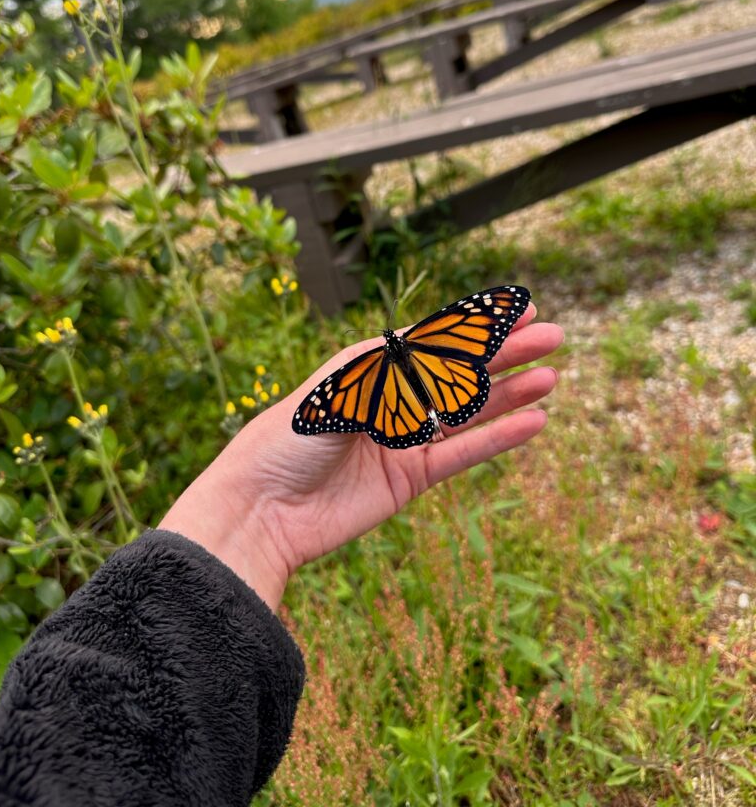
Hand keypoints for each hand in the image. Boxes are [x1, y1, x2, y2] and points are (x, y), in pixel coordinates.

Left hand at [159, 304, 562, 608]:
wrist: (262, 507)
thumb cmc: (288, 436)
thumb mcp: (341, 391)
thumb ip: (398, 375)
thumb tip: (451, 355)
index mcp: (372, 365)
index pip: (438, 338)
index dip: (481, 323)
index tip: (521, 306)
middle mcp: (393, 398)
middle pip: (462, 371)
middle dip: (506, 353)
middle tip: (553, 335)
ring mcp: (404, 439)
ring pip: (469, 411)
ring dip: (510, 394)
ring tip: (552, 376)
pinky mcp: (410, 479)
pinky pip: (462, 454)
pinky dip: (497, 439)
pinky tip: (533, 423)